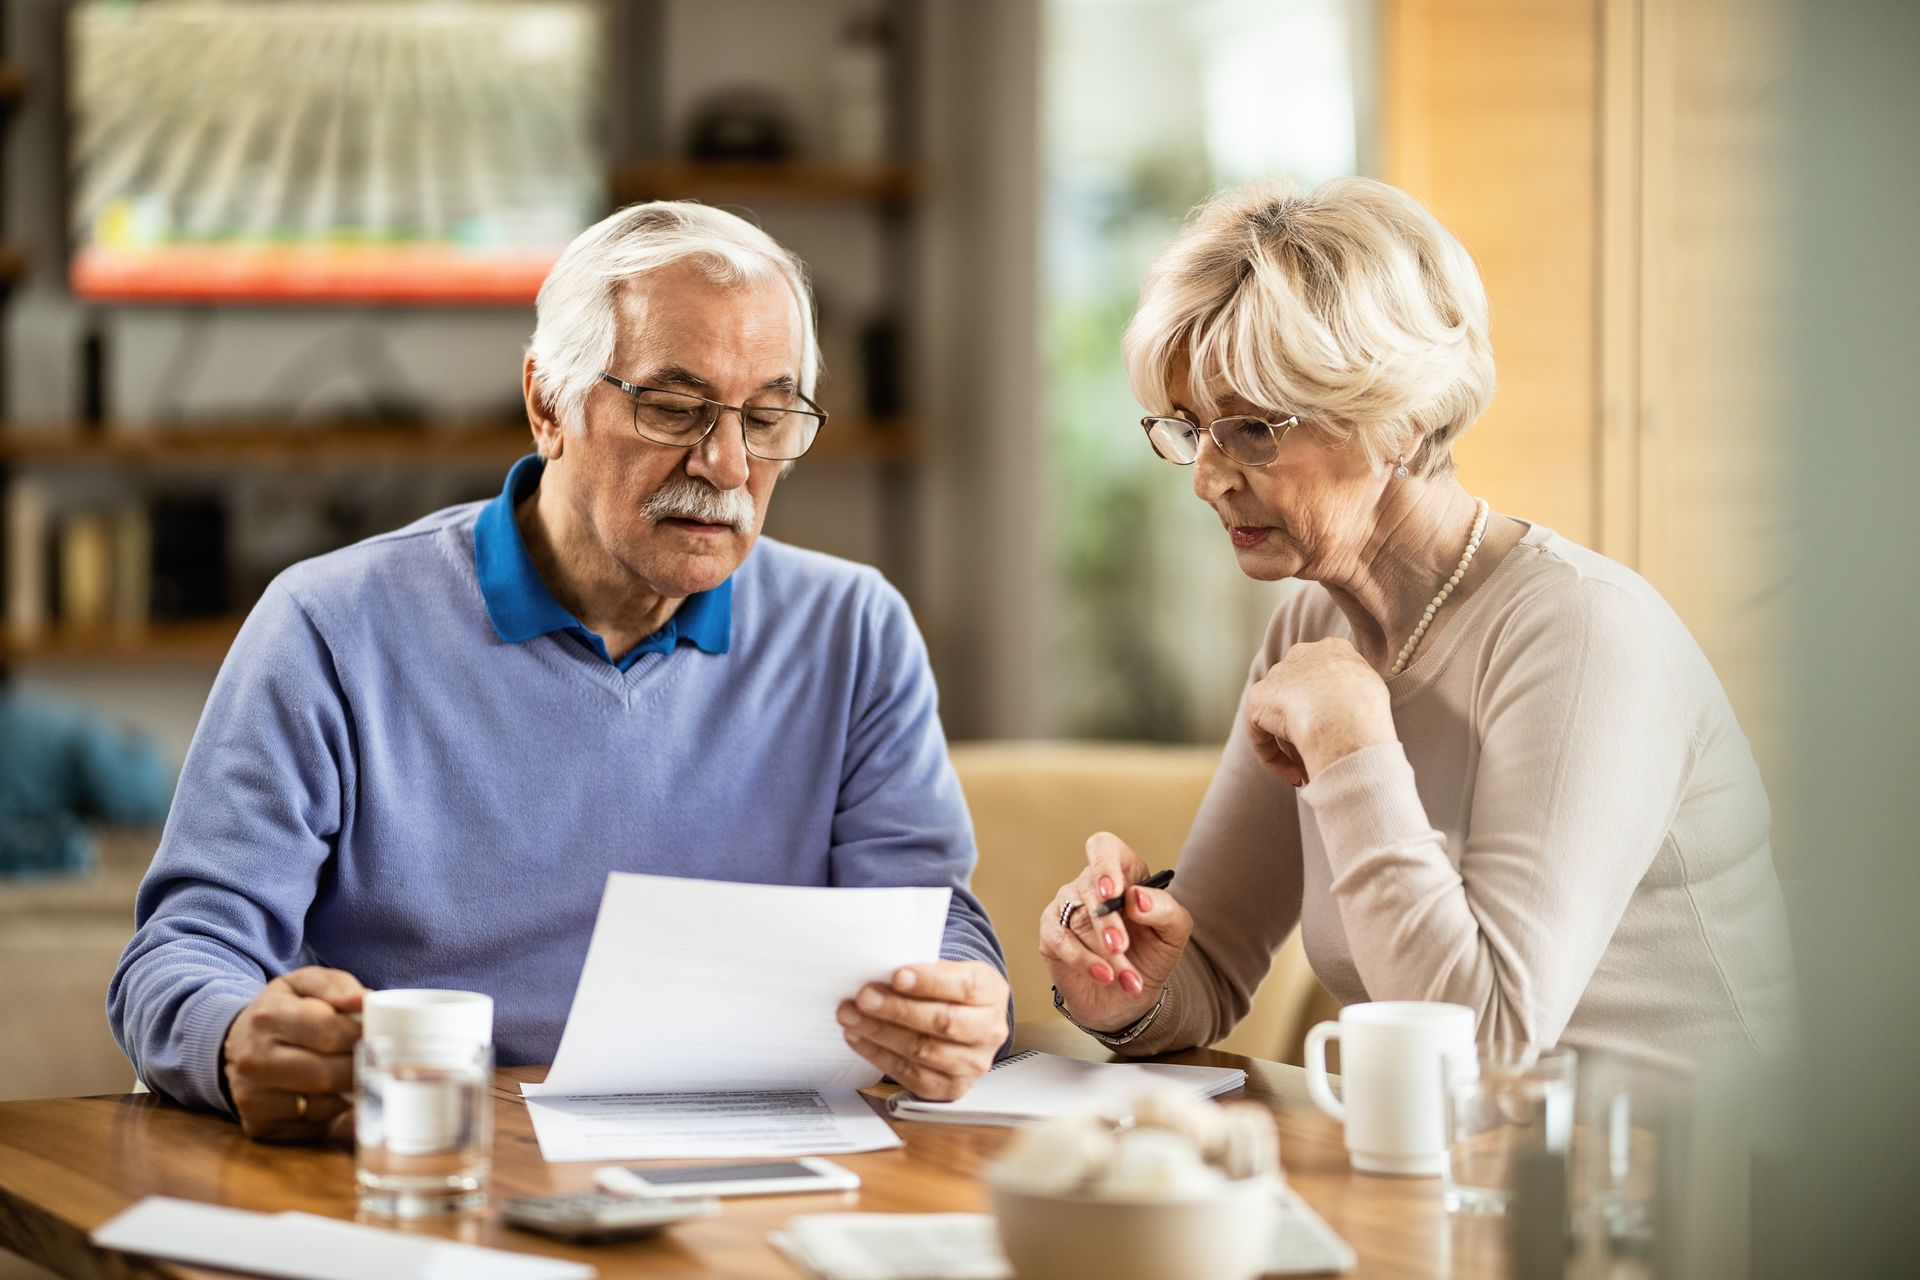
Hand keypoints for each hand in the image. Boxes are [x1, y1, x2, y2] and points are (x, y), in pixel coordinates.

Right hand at [221, 966, 365, 1143]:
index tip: (380, 1036)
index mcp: (269, 1018)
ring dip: (349, 1093)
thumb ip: (336, 985)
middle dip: (362, 1068)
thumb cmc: (282, 1010)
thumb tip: (365, 1001)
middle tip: (378, 1061)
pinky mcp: (258, 1125)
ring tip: (355, 1075)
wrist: (236, 1044)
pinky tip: (331, 1095)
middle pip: (329, 1074)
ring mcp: (252, 1097)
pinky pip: (312, 1127)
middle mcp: (255, 1060)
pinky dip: (331, 1114)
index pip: (331, 1033)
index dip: (364, 1036)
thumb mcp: (304, 984)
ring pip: (324, 1105)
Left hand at [838, 960, 1009, 1101]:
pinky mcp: (951, 1088)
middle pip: (942, 1023)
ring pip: (923, 1050)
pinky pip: (910, 1074)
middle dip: (897, 1010)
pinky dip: (879, 1055)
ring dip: (880, 1033)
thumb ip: (925, 971)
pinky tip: (859, 1038)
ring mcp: (972, 1064)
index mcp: (991, 993)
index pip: (964, 988)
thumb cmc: (950, 991)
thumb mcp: (949, 971)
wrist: (966, 1023)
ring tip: (851, 1016)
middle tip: (864, 997)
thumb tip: (882, 973)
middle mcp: (989, 1031)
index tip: (896, 976)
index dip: (929, 982)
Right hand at [1039, 833, 1192, 1033]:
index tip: (1113, 891)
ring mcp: (1068, 907)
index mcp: (1123, 872)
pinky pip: (1060, 939)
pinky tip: (1104, 976)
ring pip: (1078, 918)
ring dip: (1102, 951)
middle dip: (1106, 920)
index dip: (1104, 863)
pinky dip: (1083, 960)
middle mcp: (1091, 884)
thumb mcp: (1173, 933)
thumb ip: (1164, 909)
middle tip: (1120, 946)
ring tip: (1126, 977)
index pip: (1104, 848)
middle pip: (1089, 887)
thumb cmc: (1152, 955)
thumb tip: (1136, 897)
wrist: (1130, 999)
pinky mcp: (1052, 933)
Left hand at [1246, 637, 1396, 785]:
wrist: (1344, 718)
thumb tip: (1346, 708)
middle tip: (1323, 753)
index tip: (1339, 733)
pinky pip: (1262, 734)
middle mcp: (1302, 655)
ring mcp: (1278, 674)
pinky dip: (1276, 759)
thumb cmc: (1369, 711)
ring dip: (1293, 746)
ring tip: (1311, 771)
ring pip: (1281, 715)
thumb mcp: (1376, 692)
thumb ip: (1358, 690)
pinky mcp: (1258, 698)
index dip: (1329, 708)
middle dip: (1308, 725)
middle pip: (1301, 694)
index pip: (1325, 674)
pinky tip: (1297, 777)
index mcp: (1334, 650)